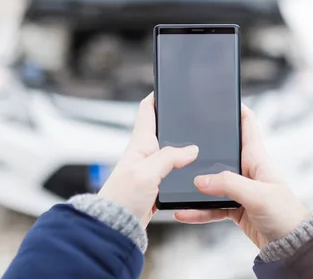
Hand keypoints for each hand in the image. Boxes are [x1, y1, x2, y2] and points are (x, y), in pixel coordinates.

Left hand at [98, 93, 198, 226]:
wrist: (115, 226)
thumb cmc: (123, 198)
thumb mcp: (147, 172)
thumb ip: (169, 157)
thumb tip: (191, 149)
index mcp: (140, 144)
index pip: (147, 111)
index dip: (156, 96)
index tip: (166, 85)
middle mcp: (144, 153)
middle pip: (160, 129)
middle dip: (173, 119)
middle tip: (189, 110)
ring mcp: (149, 169)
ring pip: (169, 150)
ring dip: (180, 144)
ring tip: (196, 137)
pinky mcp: (154, 185)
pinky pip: (171, 170)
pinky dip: (181, 166)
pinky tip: (191, 168)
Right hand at [175, 105, 308, 248]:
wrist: (292, 247)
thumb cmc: (285, 215)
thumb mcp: (258, 195)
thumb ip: (229, 184)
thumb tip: (200, 179)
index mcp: (258, 159)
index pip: (248, 126)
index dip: (237, 110)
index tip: (222, 98)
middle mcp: (248, 171)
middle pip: (224, 152)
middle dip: (206, 146)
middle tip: (185, 137)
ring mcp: (241, 190)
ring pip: (213, 181)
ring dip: (196, 183)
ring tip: (177, 180)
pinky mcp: (236, 209)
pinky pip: (212, 206)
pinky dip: (198, 210)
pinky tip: (184, 212)